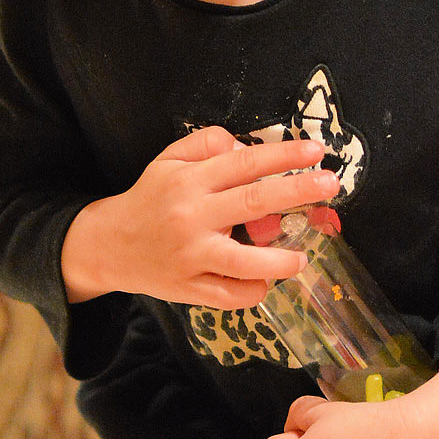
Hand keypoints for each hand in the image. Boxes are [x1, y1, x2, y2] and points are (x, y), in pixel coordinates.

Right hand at [61, 126, 339, 306]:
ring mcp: (191, 256)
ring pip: (246, 262)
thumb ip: (206, 144)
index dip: (284, 155)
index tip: (315, 150)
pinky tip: (265, 279)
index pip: (245, 162)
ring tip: (302, 255)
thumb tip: (245, 146)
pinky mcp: (189, 288)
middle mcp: (192, 217)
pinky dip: (253, 290)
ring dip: (281, 259)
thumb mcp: (168, 160)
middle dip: (298, 191)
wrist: (108, 246)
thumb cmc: (149, 199)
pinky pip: (230, 295)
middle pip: (255, 203)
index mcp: (189, 181)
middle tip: (331, 185)